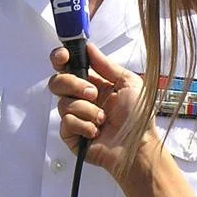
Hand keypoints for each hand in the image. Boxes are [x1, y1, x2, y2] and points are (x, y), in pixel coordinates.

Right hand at [48, 42, 150, 176]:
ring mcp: (75, 117)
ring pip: (63, 103)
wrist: (139, 147)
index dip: (61, 59)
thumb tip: (89, 48)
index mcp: (94, 84)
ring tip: (102, 118)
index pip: (68, 66)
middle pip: (58, 82)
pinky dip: (83, 125)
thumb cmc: (139, 119)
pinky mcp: (71, 135)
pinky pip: (66, 123)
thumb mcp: (130, 84)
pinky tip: (96, 131)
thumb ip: (107, 65)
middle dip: (73, 84)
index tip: (64, 57)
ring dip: (86, 109)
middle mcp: (82, 98)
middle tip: (93, 93)